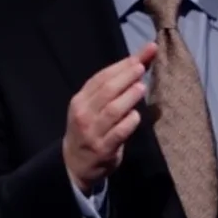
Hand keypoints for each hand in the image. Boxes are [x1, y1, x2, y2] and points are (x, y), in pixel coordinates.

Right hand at [62, 42, 157, 193]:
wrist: (74, 164)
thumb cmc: (88, 129)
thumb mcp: (92, 107)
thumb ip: (111, 89)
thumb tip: (139, 62)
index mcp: (80, 100)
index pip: (101, 77)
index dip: (122, 64)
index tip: (142, 54)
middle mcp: (84, 113)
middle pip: (106, 90)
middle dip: (126, 76)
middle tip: (142, 67)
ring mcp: (93, 132)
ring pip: (112, 110)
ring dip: (128, 97)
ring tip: (141, 88)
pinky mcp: (103, 149)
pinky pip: (118, 133)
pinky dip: (129, 122)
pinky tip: (136, 116)